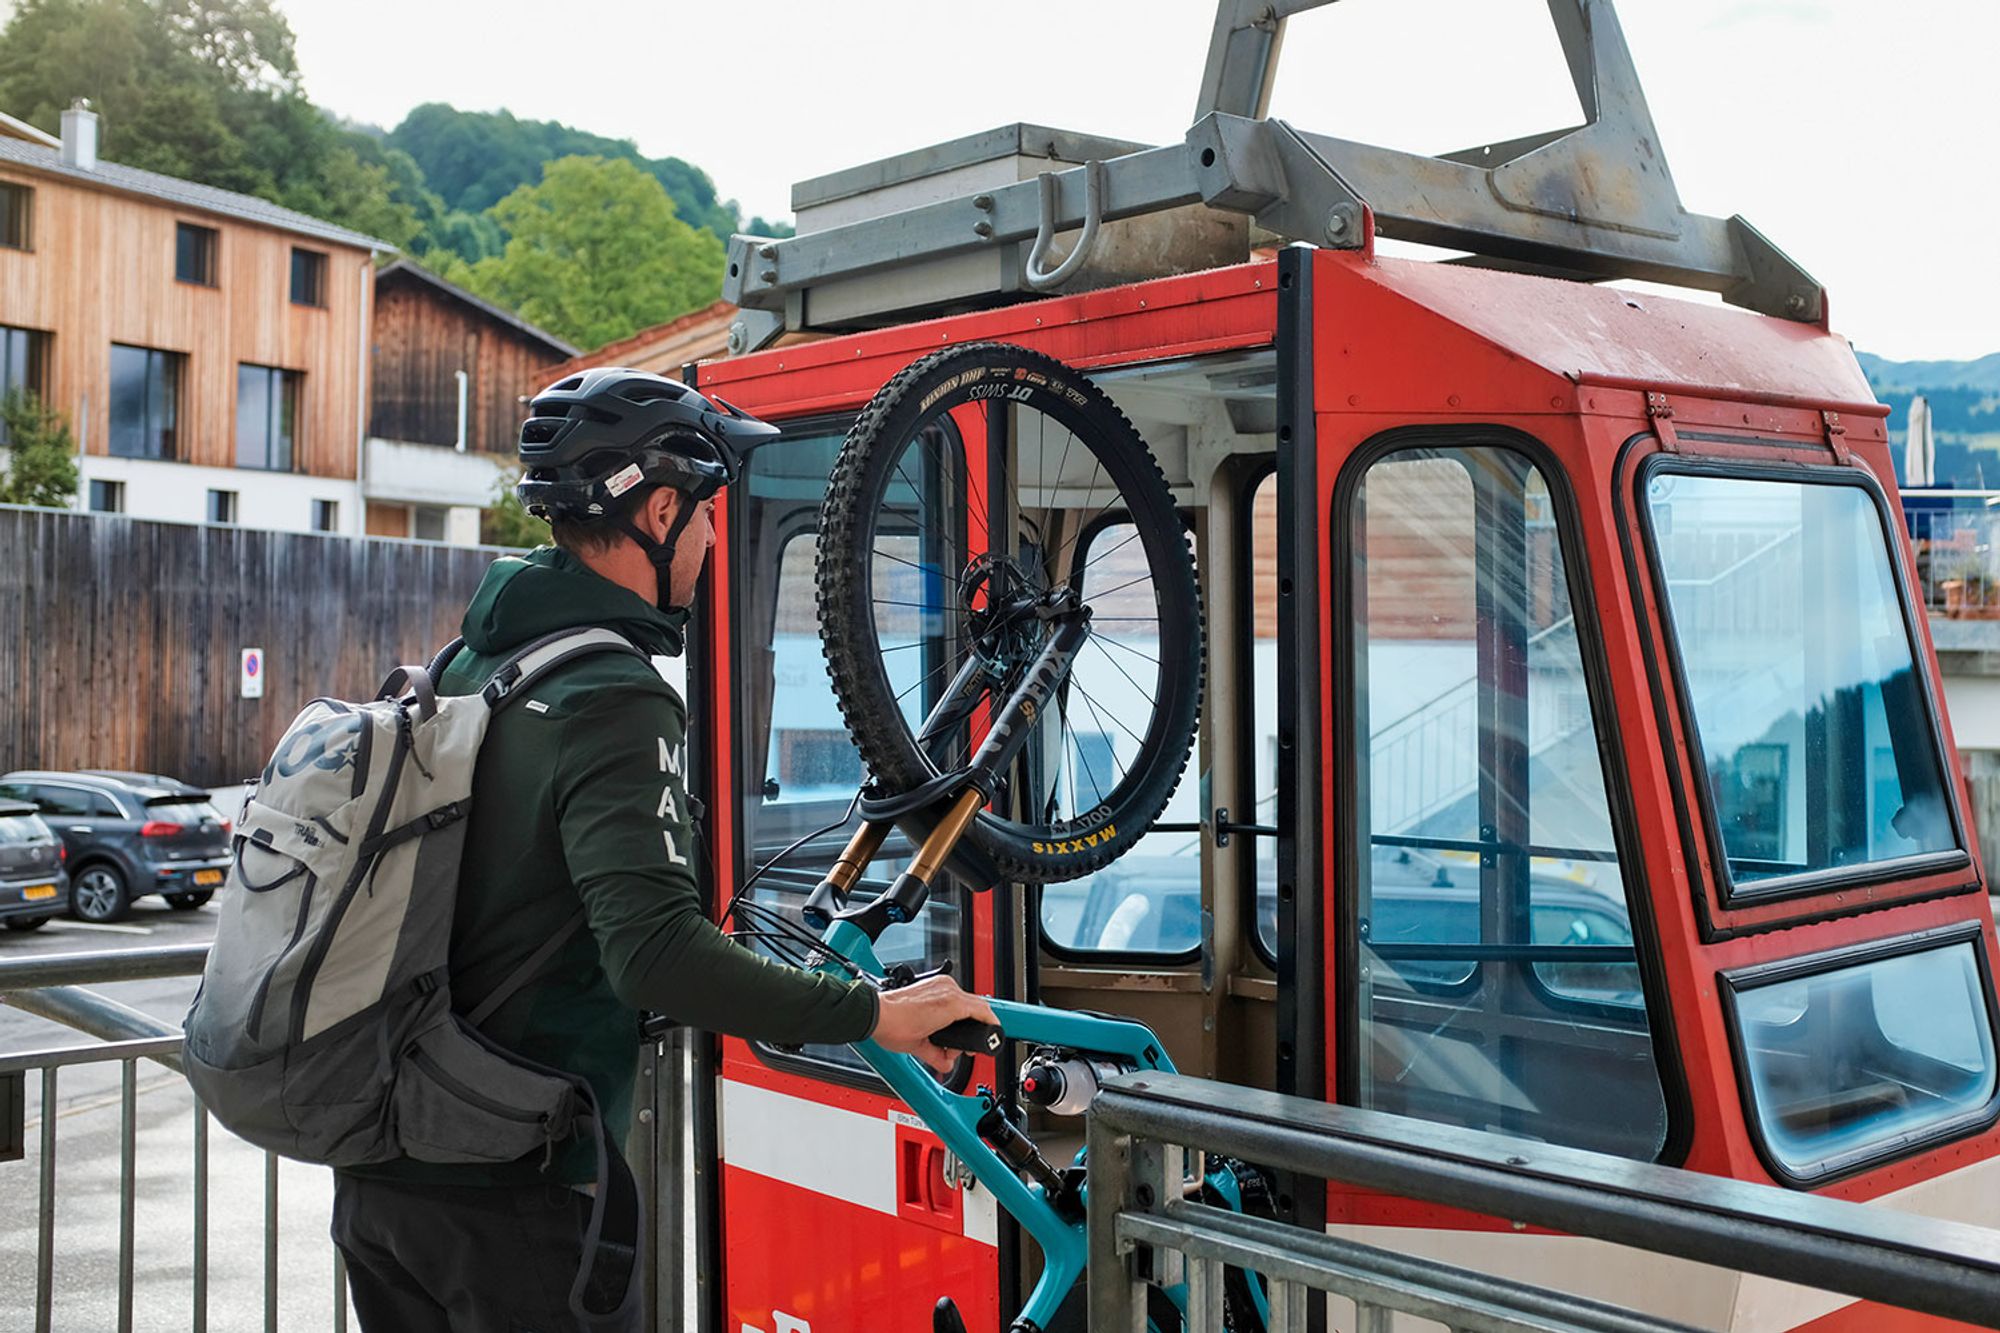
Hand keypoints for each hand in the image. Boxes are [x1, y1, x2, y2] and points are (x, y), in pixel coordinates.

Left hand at [869, 975, 996, 1074]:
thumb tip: (946, 1062)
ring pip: (964, 1000)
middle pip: (976, 1006)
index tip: (992, 1035)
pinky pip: (952, 994)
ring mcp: (939, 984)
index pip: (984, 1011)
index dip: (991, 1026)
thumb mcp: (920, 1048)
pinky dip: (952, 1008)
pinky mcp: (931, 982)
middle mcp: (947, 990)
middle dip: (974, 1027)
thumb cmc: (893, 1027)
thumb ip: (939, 1057)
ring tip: (947, 1038)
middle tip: (963, 1047)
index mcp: (951, 1005)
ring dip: (962, 1018)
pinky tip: (941, 1023)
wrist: (875, 1015)